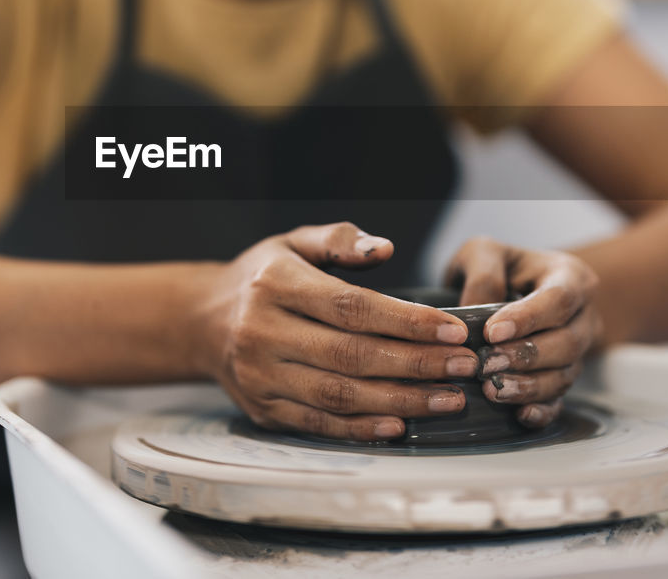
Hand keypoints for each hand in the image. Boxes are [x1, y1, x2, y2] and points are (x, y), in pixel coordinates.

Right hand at [190, 223, 476, 441]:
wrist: (202, 320)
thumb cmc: (263, 277)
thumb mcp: (293, 242)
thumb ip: (340, 240)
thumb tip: (384, 248)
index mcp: (276, 283)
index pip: (351, 306)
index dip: (406, 320)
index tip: (453, 329)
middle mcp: (262, 331)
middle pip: (350, 354)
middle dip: (416, 363)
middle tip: (465, 366)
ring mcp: (259, 376)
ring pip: (339, 395)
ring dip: (400, 401)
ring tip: (448, 400)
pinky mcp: (262, 409)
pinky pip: (318, 423)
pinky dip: (361, 428)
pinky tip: (400, 424)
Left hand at [444, 237, 602, 428]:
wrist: (512, 285)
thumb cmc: (498, 266)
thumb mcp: (484, 252)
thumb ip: (482, 276)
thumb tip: (473, 320)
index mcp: (569, 276)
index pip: (558, 300)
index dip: (527, 319)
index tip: (492, 332)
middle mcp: (583, 315)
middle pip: (568, 342)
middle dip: (526, 357)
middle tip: (486, 364)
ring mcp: (578, 349)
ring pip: (565, 374)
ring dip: (529, 386)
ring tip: (493, 390)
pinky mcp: (564, 375)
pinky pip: (561, 399)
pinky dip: (543, 410)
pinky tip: (521, 415)